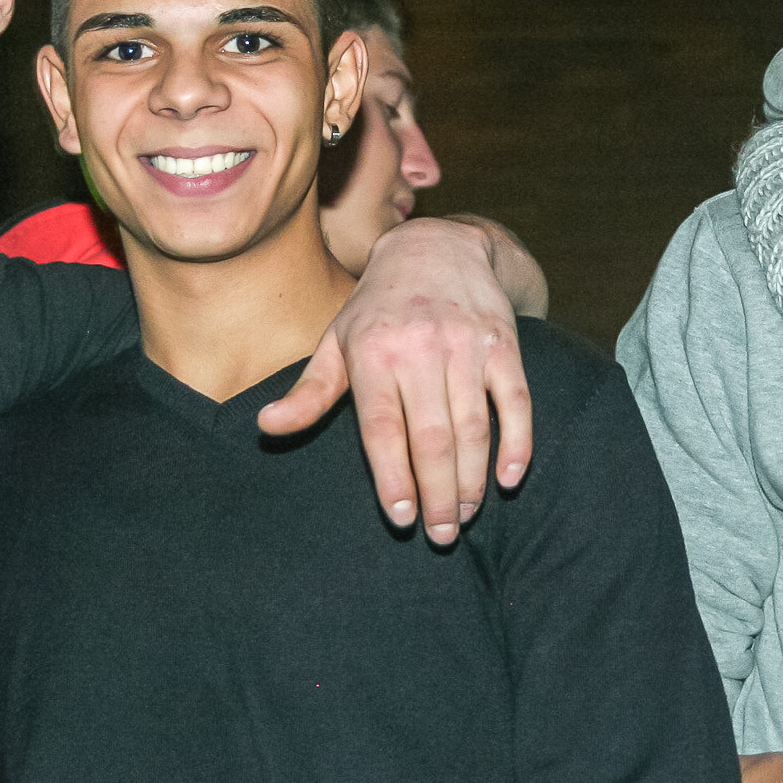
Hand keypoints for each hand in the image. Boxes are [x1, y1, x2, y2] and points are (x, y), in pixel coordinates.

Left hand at [258, 218, 533, 543]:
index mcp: (373, 353)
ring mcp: (466, 345)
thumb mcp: (336, 341)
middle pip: (432, 439)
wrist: (438, 246)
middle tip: (440, 536)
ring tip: (464, 515)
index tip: (402, 518)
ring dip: (472, 480)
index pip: (383, 430)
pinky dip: (516, 443)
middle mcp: (420, 348)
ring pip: (473, 427)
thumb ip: (309, 391)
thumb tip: (266, 427)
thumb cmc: (377, 307)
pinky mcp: (504, 343)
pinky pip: (516, 402)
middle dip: (438, 495)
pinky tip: (507, 478)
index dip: (393, 479)